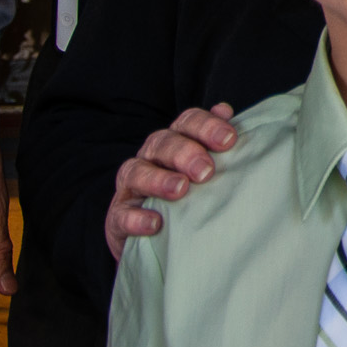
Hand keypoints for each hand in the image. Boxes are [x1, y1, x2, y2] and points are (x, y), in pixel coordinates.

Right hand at [105, 104, 237, 259]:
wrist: (158, 236)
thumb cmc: (190, 196)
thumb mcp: (204, 170)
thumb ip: (216, 144)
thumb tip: (225, 111)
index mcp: (175, 142)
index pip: (187, 122)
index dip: (207, 126)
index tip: (229, 140)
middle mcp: (150, 158)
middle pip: (163, 143)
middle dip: (185, 153)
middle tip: (206, 171)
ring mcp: (130, 187)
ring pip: (136, 173)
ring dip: (158, 180)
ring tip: (180, 189)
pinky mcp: (118, 217)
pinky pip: (121, 214)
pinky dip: (136, 218)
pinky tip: (155, 223)